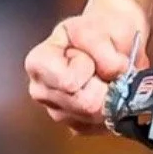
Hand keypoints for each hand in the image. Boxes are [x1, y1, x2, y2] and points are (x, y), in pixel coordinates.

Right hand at [25, 0, 148, 134]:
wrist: (114, 37)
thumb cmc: (101, 29)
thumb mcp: (99, 27)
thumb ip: (103, 49)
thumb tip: (114, 75)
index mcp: (38, 63)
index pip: (69, 82)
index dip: (89, 65)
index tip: (88, 53)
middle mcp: (41, 91)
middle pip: (86, 104)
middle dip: (105, 83)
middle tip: (103, 67)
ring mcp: (58, 112)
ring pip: (97, 116)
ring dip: (111, 94)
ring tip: (104, 76)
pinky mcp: (77, 126)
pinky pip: (104, 124)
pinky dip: (114, 106)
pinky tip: (108, 89)